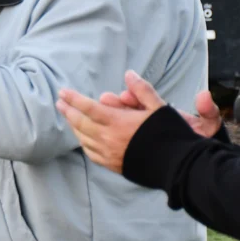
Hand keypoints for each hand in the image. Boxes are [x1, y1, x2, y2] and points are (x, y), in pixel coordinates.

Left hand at [57, 70, 219, 173]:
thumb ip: (142, 90)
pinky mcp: (113, 165)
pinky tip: (83, 138)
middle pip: (80, 123)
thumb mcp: (159, 108)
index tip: (62, 92)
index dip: (74, 99)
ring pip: (83, 138)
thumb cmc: (170, 134)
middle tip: (59, 102)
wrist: (180, 167)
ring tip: (69, 117)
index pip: (88, 107)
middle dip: (68, 111)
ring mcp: (109, 154)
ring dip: (74, 126)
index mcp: (118, 122)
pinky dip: (84, 142)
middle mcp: (109, 138)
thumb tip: (129, 73)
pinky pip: (91, 153)